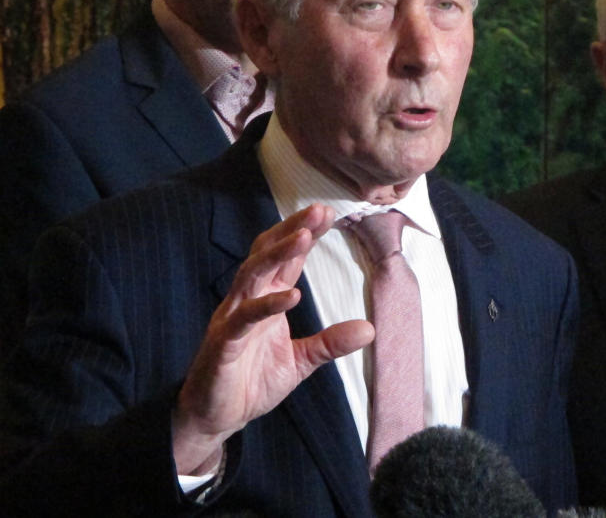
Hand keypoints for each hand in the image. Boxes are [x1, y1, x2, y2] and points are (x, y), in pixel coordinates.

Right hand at [171, 203, 374, 473]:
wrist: (216, 416)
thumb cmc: (252, 381)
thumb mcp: (301, 360)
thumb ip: (331, 342)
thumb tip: (369, 329)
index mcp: (265, 298)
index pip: (288, 259)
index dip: (305, 234)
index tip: (329, 213)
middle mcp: (247, 300)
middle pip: (268, 254)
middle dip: (292, 230)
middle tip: (319, 210)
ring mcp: (232, 318)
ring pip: (252, 275)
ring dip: (278, 254)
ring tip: (304, 237)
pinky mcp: (223, 342)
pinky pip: (245, 318)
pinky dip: (267, 304)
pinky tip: (291, 294)